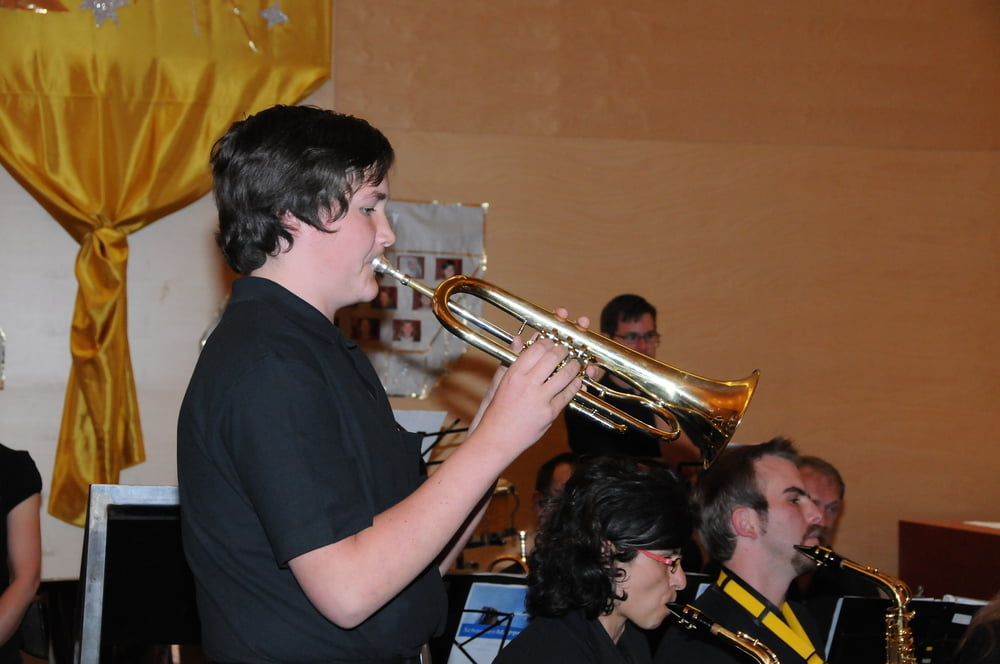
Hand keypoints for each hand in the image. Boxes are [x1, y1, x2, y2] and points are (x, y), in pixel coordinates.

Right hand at [469, 308, 593, 456]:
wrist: (497, 438)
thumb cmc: (497, 411)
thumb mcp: (500, 382)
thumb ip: (512, 360)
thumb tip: (518, 339)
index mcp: (514, 373)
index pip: (536, 348)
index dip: (548, 341)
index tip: (553, 341)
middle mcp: (527, 384)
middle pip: (553, 357)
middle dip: (564, 350)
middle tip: (567, 348)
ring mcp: (540, 399)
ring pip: (565, 375)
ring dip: (574, 366)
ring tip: (576, 362)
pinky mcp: (549, 413)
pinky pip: (567, 395)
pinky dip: (574, 386)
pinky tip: (576, 381)